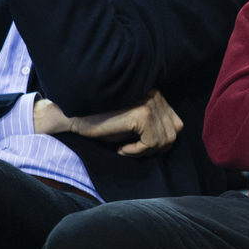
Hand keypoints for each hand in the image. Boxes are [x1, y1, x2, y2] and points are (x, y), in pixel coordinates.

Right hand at [34, 90, 182, 155]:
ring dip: (145, 151)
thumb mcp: (131, 123)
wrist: (73, 114)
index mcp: (156, 96)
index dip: (159, 141)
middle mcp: (156, 97)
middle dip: (154, 148)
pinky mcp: (142, 115)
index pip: (175, 124)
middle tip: (132, 150)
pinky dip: (136, 151)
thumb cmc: (99, 120)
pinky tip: (120, 149)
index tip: (138, 146)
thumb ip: (152, 125)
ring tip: (126, 148)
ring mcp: (151, 104)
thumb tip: (168, 141)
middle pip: (173, 133)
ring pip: (165, 140)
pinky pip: (151, 142)